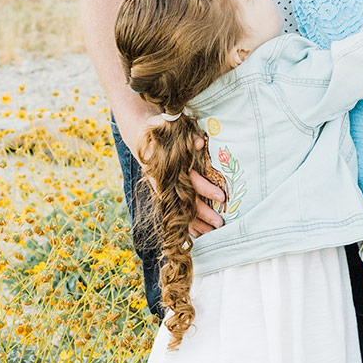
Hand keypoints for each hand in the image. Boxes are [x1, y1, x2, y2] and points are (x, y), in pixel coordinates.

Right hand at [120, 109, 224, 236]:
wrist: (141, 135)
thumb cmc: (162, 131)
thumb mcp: (172, 129)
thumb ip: (188, 139)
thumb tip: (200, 143)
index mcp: (170, 166)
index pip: (190, 181)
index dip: (206, 189)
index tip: (222, 197)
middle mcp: (166, 180)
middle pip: (186, 201)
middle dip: (203, 213)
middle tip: (220, 223)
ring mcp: (163, 188)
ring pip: (179, 209)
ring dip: (195, 223)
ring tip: (211, 233)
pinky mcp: (162, 193)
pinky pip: (174, 211)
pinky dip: (183, 223)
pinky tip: (195, 233)